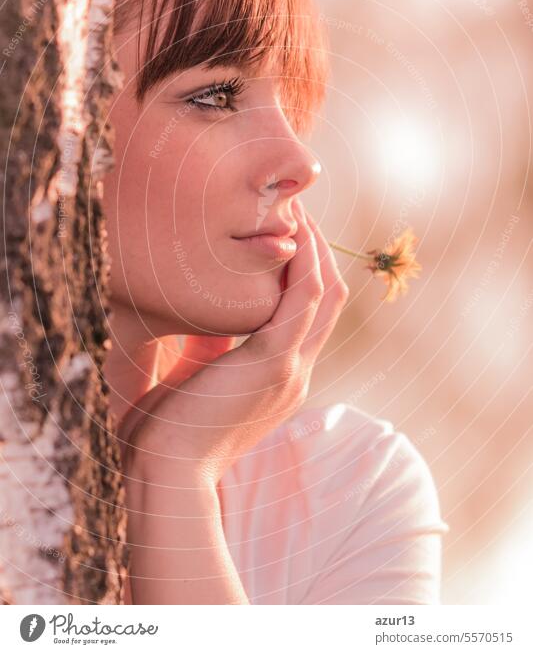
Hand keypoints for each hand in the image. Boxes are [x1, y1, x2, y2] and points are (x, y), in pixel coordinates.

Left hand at [119, 200, 349, 485]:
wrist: (164, 476)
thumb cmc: (166, 435)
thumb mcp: (196, 381)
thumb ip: (210, 349)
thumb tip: (205, 315)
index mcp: (280, 378)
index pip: (310, 315)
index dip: (307, 270)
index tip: (287, 234)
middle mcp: (296, 372)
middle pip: (329, 298)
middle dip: (319, 251)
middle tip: (297, 210)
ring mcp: (291, 369)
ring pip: (325, 292)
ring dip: (316, 246)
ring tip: (296, 207)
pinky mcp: (274, 363)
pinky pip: (304, 298)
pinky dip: (304, 260)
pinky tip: (291, 231)